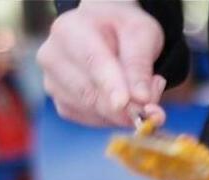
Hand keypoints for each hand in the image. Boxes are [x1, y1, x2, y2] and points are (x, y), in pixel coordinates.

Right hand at [37, 1, 166, 126]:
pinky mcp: (63, 105)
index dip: (109, 85)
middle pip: (90, 93)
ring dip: (125, 112)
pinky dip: (116, 117)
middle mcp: (53, 57)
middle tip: (155, 107)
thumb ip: (140, 64)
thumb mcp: (142, 34)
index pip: (92, 62)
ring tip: (143, 88)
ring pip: (94, 112)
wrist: (105, 33)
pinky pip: (94, 121)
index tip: (125, 103)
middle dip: (127, 107)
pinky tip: (125, 98)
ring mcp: (54, 84)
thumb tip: (140, 99)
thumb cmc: (123, 30)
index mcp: (70, 29)